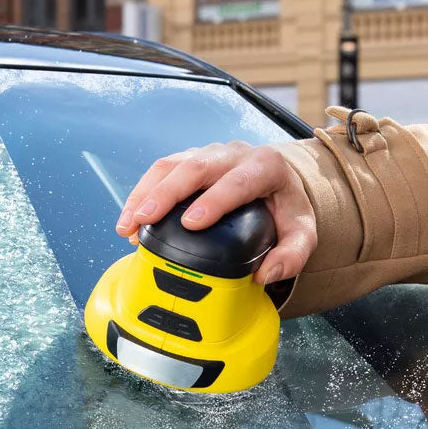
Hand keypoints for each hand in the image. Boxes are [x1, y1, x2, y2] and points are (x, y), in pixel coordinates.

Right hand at [116, 141, 316, 284]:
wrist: (276, 183)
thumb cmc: (285, 209)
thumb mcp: (301, 232)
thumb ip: (292, 255)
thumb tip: (265, 275)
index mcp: (265, 167)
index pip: (238, 181)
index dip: (214, 201)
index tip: (191, 224)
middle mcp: (234, 154)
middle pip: (196, 167)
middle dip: (166, 194)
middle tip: (144, 220)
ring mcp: (208, 154)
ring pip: (171, 165)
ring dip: (145, 193)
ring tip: (127, 225)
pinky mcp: (189, 158)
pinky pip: (161, 170)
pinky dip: (142, 193)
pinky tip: (130, 219)